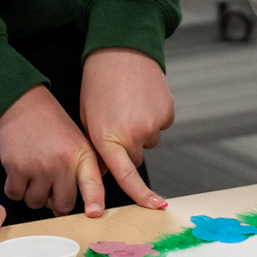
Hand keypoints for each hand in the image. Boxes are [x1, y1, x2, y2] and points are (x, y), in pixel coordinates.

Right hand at [0, 86, 106, 216]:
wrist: (21, 103)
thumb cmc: (48, 122)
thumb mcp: (76, 141)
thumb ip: (83, 168)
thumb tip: (85, 202)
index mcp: (81, 154)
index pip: (92, 183)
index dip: (94, 201)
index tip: (94, 213)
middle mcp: (62, 162)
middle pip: (61, 205)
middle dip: (55, 202)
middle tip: (50, 187)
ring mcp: (39, 167)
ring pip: (36, 203)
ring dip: (33, 195)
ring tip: (34, 175)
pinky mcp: (17, 168)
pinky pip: (16, 195)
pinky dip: (15, 189)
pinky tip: (19, 173)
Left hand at [78, 48, 172, 210]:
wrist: (121, 50)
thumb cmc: (98, 84)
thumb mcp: (89, 118)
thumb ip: (99, 147)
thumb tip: (108, 170)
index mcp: (108, 138)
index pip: (125, 176)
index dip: (140, 195)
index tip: (155, 207)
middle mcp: (133, 134)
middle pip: (135, 158)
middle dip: (127, 147)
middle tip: (117, 121)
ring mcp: (153, 123)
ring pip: (149, 141)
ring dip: (140, 130)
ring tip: (128, 105)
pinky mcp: (167, 111)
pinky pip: (161, 124)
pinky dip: (153, 116)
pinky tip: (142, 99)